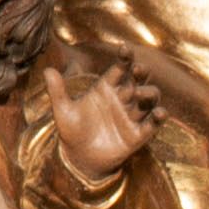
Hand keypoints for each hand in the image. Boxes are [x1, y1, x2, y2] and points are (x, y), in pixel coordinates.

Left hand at [43, 49, 160, 180]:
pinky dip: (158, 118)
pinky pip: (152, 124)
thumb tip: (47, 70)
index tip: (125, 49)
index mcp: (105, 89)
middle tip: (138, 69)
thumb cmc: (72, 131)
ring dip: (149, 94)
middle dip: (141, 74)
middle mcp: (121, 100)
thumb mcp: (63, 110)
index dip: (125, 58)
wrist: (80, 158)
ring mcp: (131, 117)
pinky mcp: (138, 135)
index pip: (119, 69)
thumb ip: (57, 91)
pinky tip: (160, 113)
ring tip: (141, 94)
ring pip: (148, 100)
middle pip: (138, 81)